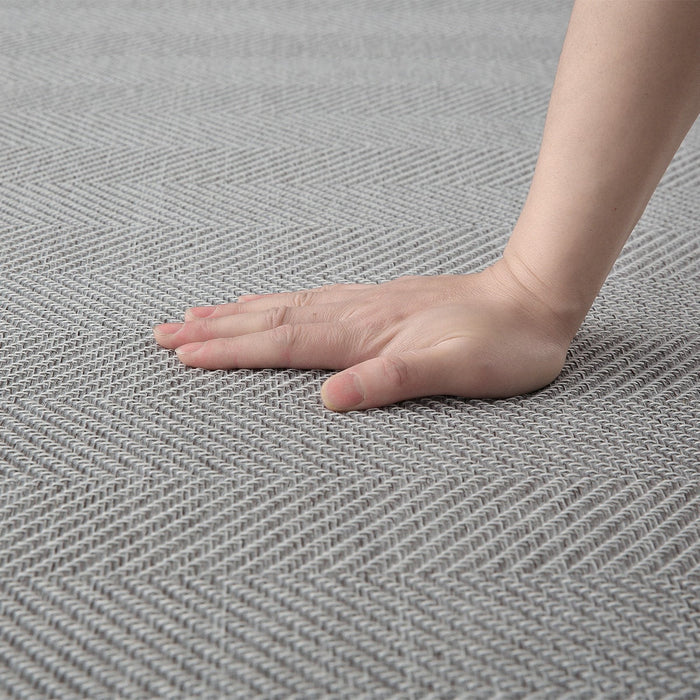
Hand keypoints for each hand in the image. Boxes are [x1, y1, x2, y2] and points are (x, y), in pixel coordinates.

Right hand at [153, 260, 572, 410]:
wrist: (532, 298)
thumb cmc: (500, 343)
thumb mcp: (454, 370)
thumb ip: (391, 380)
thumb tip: (329, 399)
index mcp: (363, 333)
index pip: (281, 343)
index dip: (230, 351)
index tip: (182, 354)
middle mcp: (353, 313)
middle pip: (268, 320)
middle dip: (214, 330)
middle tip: (162, 331)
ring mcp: (363, 305)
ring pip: (283, 307)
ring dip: (236, 314)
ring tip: (196, 314)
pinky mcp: (376, 304)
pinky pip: (308, 303)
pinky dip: (274, 306)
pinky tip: (267, 307)